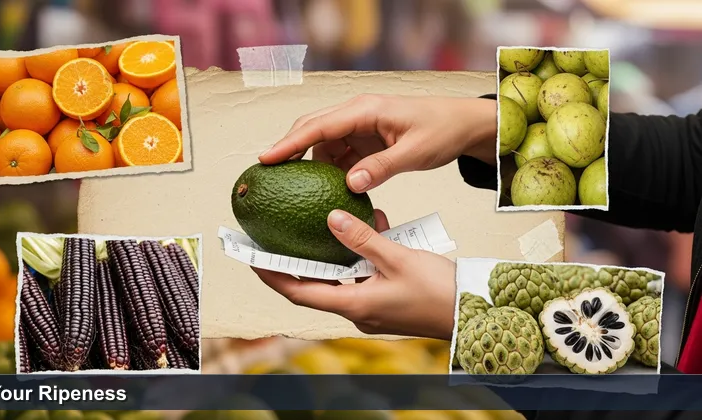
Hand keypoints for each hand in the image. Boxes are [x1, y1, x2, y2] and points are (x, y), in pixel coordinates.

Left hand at [251, 208, 456, 339]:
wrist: (476, 312)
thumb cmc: (439, 292)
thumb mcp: (397, 259)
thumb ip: (362, 238)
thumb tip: (330, 218)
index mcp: (354, 304)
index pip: (298, 292)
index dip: (272, 275)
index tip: (252, 257)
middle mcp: (358, 308)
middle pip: (316, 283)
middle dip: (299, 259)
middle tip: (277, 236)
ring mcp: (373, 305)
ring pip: (344, 273)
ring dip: (338, 250)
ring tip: (329, 220)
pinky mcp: (388, 297)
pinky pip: (367, 272)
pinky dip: (364, 251)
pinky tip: (374, 223)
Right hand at [259, 94, 496, 192]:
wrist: (463, 124)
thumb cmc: (442, 130)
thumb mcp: (415, 152)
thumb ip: (382, 168)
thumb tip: (350, 184)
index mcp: (366, 110)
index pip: (319, 126)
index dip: (290, 143)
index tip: (267, 157)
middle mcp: (357, 113)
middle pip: (312, 129)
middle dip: (289, 149)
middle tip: (267, 173)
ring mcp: (360, 126)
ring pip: (323, 143)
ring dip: (312, 164)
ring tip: (294, 187)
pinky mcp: (365, 139)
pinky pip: (339, 154)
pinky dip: (331, 170)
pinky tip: (325, 188)